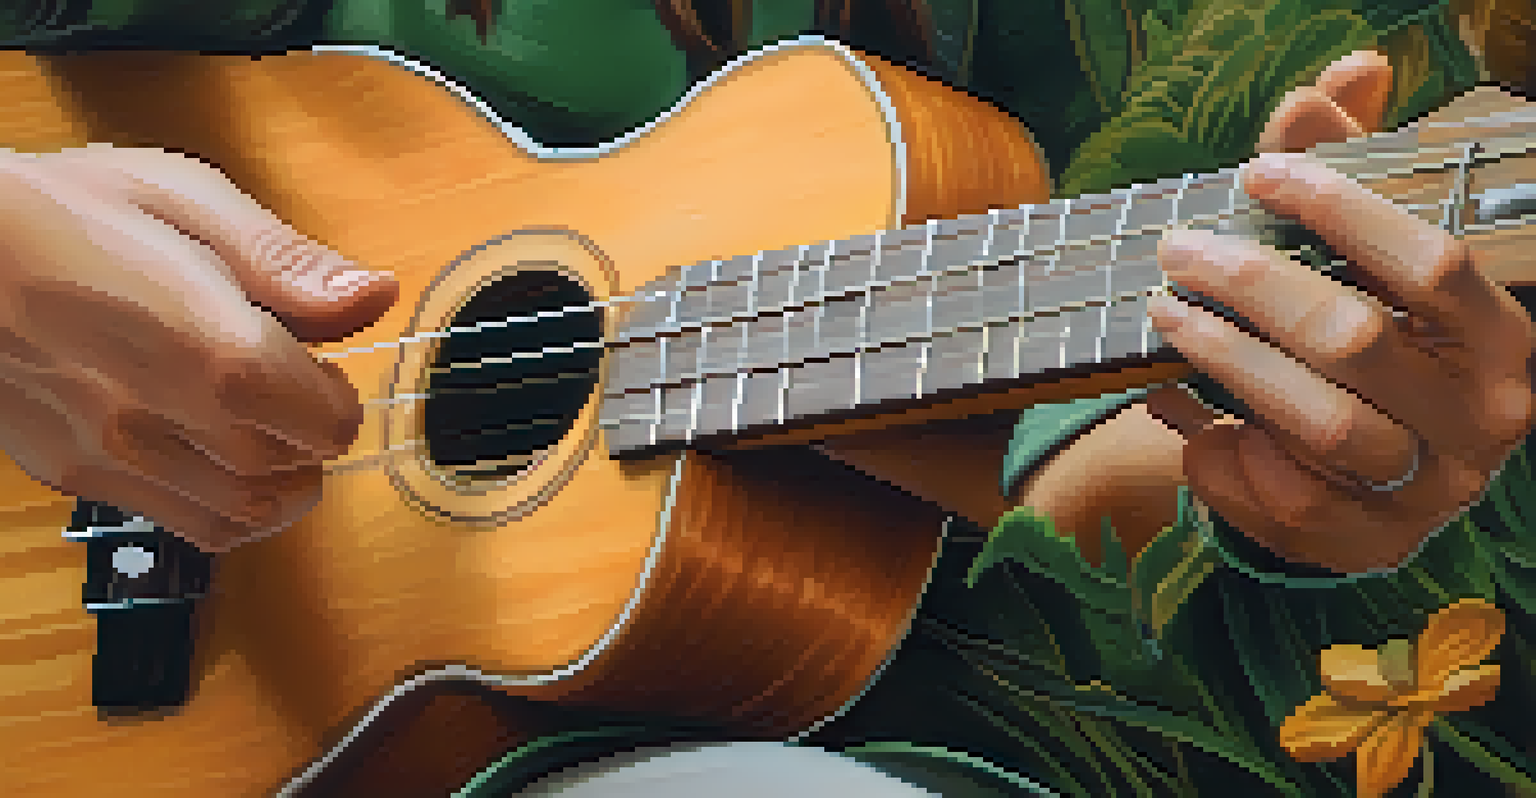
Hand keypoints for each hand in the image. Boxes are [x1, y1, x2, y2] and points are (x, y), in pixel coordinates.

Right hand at [0, 145, 397, 551]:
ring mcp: (114, 457)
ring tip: (264, 431)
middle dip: (309, 437)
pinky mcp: (76, 476)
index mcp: (210, 348)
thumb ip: (286, 261)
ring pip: (242, 517)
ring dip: (275, 483)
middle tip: (291, 390)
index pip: (328, 423)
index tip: (320, 365)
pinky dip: (223, 507)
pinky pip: (184, 526)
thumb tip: (374, 295)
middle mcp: (163, 418)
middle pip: (290, 473)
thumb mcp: (183, 197)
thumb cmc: (55, 209)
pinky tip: (215, 456)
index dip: (338, 396)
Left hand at [1144, 51, 1534, 571]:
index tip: (1257, 174)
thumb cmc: (1368, 343)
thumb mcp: (1365, 260)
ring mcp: (1427, 491)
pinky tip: (1177, 410)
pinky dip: (1218, 451)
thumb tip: (1344, 75)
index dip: (1342, 211)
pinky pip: (1282, 500)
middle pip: (1356, 339)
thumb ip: (1352, 173)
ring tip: (1164, 315)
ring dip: (1227, 362)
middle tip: (1179, 248)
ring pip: (1318, 426)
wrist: (1369, 479)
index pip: (1432, 263)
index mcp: (1498, 337)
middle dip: (1252, 284)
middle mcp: (1480, 418)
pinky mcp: (1367, 544)